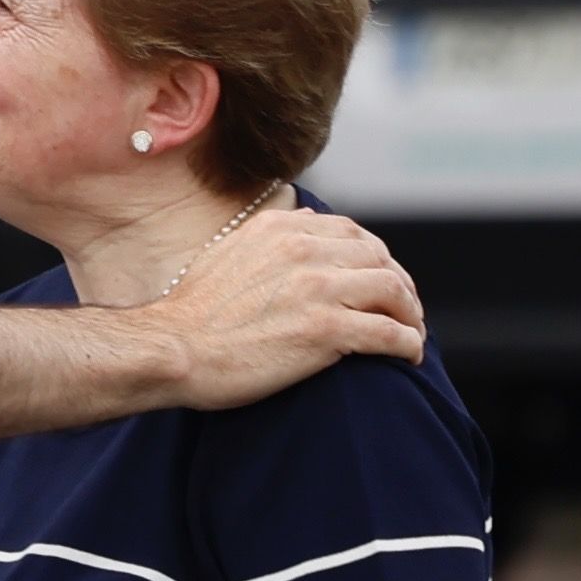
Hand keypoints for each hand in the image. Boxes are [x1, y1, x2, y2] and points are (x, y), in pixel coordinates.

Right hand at [140, 207, 425, 405]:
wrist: (169, 350)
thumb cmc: (191, 315)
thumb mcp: (226, 253)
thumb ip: (269, 238)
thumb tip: (305, 224)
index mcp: (281, 229)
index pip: (353, 234)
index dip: (377, 258)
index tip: (381, 281)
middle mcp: (304, 250)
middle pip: (381, 260)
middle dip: (401, 287)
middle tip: (405, 312)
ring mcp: (318, 289)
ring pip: (393, 292)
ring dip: (410, 315)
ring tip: (411, 333)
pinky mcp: (327, 330)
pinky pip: (389, 333)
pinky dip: (407, 343)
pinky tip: (407, 355)